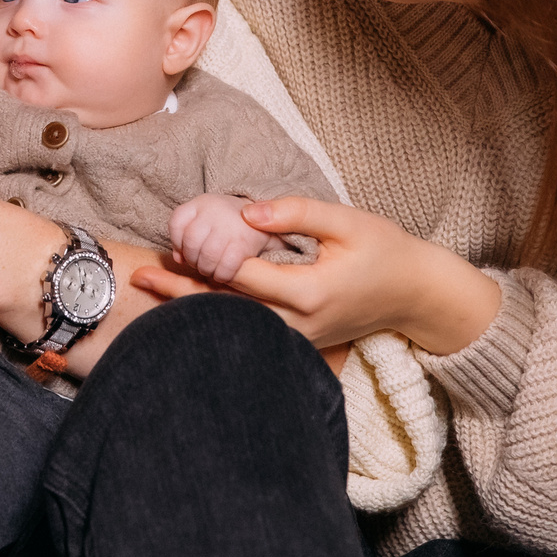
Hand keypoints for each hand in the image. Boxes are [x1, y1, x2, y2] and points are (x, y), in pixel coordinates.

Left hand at [132, 196, 500, 354]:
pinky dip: (220, 318)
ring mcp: (297, 341)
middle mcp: (297, 324)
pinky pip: (251, 332)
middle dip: (181, 294)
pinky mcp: (299, 346)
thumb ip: (296, 212)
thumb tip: (246, 210)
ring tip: (154, 287)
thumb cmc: (385, 251)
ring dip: (195, 308)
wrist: (417, 296)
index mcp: (308, 292)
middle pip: (227, 310)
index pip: (242, 277)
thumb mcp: (347, 220)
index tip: (169, 248)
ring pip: (236, 326)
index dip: (203, 262)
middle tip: (139, 276)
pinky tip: (191, 305)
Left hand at [168, 193, 272, 282]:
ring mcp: (230, 226)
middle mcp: (215, 210)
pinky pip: (225, 267)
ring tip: (211, 269)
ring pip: (207, 257)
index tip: (185, 251)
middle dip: (192, 259)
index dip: (177, 242)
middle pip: (191, 242)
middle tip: (200, 263)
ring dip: (206, 269)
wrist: (269, 219)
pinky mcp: (245, 244)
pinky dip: (222, 275)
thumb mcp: (206, 219)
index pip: (176, 222)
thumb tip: (177, 259)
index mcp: (202, 202)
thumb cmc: (229, 223)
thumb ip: (186, 236)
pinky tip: (223, 274)